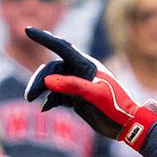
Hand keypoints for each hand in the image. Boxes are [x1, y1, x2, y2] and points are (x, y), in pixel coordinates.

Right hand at [26, 26, 156, 151]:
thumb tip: (47, 80)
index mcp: (86, 65)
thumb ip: (72, 86)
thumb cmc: (116, 107)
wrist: (128, 126)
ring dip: (41, 90)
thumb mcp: (95, 95)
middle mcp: (80, 72)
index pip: (62, 47)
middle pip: (52, 69)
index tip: (28, 30)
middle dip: (39, 79)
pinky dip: (50, 101)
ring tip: (31, 100)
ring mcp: (78, 85)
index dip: (45, 39)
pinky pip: (57, 96)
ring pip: (53, 83)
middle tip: (29, 96)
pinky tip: (44, 108)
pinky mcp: (77, 99)